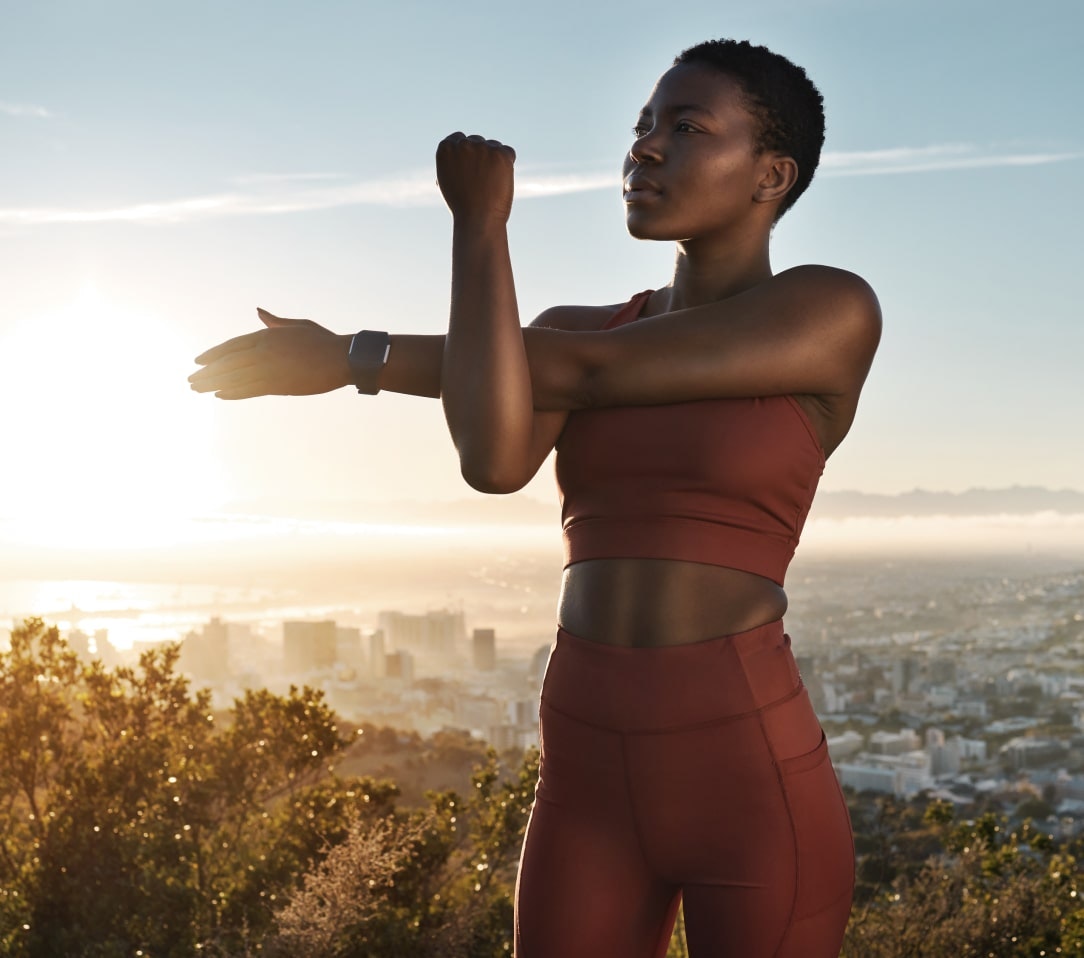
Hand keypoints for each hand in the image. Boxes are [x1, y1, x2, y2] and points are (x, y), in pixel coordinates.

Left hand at [188, 308, 352, 398]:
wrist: (342, 358)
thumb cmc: (323, 341)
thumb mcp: (298, 326)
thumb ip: (275, 322)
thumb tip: (259, 312)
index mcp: (266, 336)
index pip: (231, 346)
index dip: (212, 354)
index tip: (198, 361)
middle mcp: (263, 352)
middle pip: (227, 363)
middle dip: (207, 371)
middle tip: (191, 379)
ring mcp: (269, 369)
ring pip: (233, 377)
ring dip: (213, 383)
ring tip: (198, 389)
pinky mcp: (278, 385)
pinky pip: (249, 390)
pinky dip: (233, 392)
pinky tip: (220, 395)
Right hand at [436, 132, 515, 224]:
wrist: (478, 219)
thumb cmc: (462, 206)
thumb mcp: (449, 181)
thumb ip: (453, 164)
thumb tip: (460, 155)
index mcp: (446, 149)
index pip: (458, 138)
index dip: (466, 151)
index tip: (470, 164)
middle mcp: (463, 145)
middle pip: (477, 141)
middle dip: (481, 155)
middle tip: (482, 179)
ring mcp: (482, 148)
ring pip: (493, 146)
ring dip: (494, 159)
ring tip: (490, 184)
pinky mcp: (500, 154)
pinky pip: (508, 152)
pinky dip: (508, 164)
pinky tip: (501, 181)